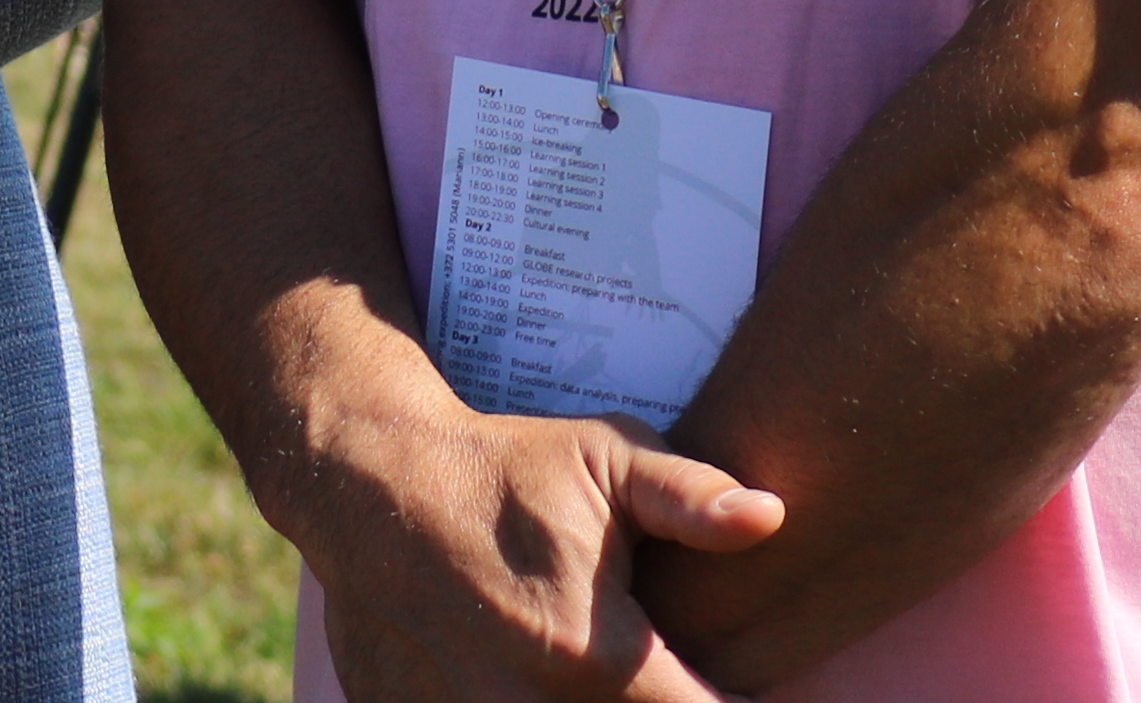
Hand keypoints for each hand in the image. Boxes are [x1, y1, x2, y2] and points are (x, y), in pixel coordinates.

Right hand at [289, 381, 785, 701]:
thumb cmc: (502, 471)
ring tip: (579, 665)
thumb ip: (691, 499)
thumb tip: (771, 516)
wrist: (369, 482)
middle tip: (644, 666)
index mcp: (597, 658)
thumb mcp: (603, 461)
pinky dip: (517, 702)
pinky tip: (519, 669)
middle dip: (655, 701)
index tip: (723, 681)